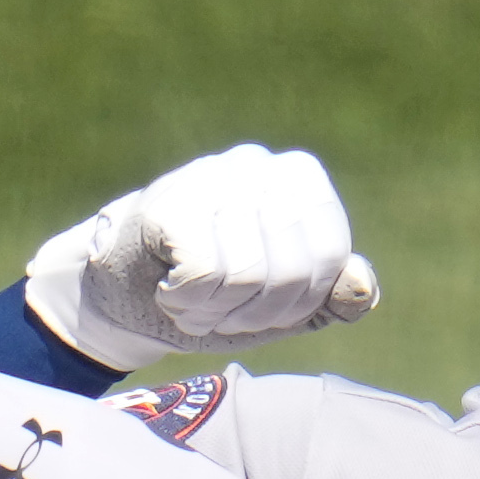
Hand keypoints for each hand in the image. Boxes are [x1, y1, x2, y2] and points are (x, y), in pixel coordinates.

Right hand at [23, 143, 377, 368]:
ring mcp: (214, 176)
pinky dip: (187, 302)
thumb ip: (327, 297)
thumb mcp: (275, 305)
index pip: (329, 255)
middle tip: (219, 311)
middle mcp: (261, 165)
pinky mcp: (171, 202)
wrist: (117, 292)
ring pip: (250, 274)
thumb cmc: (205, 297)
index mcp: (299, 179)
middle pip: (293, 269)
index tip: (258, 309)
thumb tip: (363, 287)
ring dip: (216, 312)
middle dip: (255, 313)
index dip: (297, 302)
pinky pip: (206, 273)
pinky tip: (170, 290)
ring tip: (192, 301)